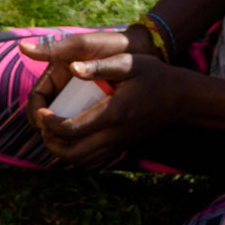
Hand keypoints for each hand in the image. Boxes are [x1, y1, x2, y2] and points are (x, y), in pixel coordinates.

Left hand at [33, 45, 185, 166]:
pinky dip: (75, 154)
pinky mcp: (121, 147)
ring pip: (81, 161)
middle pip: (72, 154)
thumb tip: (71, 67)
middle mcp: (114, 135)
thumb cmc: (155, 76)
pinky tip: (70, 139)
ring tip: (52, 132)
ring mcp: (118, 144)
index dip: (49, 124)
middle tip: (43, 125)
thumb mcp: (129, 63)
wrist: (183, 98)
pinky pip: (92, 160)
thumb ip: (100, 66)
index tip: (41, 111)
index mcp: (112, 114)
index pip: (70, 130)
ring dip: (61, 151)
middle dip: (50, 143)